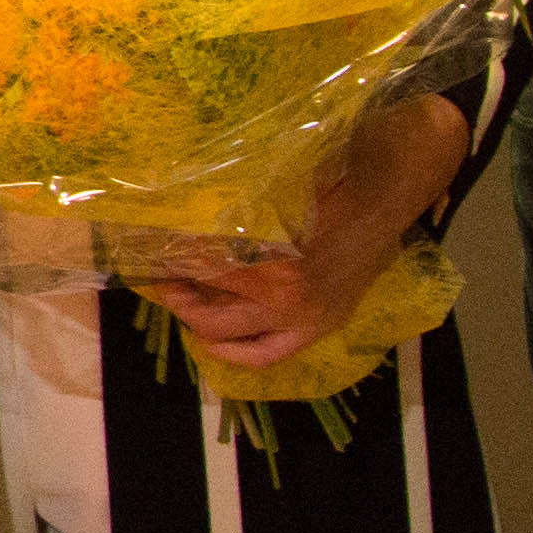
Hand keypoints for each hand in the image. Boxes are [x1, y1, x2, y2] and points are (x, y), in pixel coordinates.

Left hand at [152, 95, 470, 369]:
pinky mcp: (316, 327)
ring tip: (178, 298)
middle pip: (206, 306)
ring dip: (194, 318)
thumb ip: (232, 204)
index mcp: (270, 255)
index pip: (198, 265)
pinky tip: (209, 341)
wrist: (386, 196)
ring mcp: (301, 318)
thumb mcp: (273, 185)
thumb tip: (176, 204)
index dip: (168, 256)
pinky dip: (232, 353)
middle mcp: (282, 295)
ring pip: (226, 332)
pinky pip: (264, 354)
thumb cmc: (328, 178)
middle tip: (158, 274)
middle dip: (175, 291)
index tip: (146, 245)